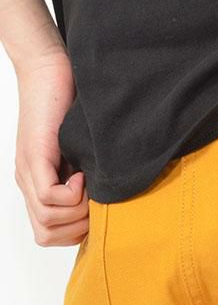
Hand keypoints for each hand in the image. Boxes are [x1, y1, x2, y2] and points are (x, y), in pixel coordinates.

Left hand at [14, 54, 88, 245]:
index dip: (74, 233)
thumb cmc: (70, 109)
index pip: (48, 234)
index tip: (94, 210)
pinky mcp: (34, 157)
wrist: (50, 70)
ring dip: (77, 210)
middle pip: (45, 233)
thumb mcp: (81, 157)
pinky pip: (50, 196)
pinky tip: (82, 173)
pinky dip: (72, 193)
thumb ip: (85, 182)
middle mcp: (28, 184)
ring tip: (89, 185)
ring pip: (47, 219)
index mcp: (38, 186)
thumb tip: (103, 209)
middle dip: (77, 227)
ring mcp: (28, 172)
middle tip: (93, 202)